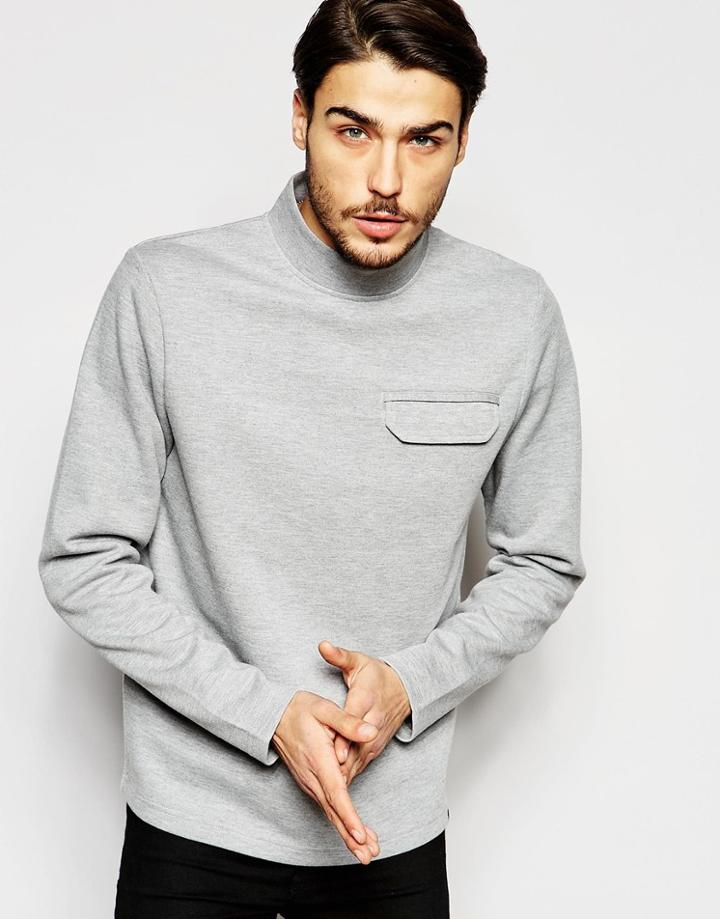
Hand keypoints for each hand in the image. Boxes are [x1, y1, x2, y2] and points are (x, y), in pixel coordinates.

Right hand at [272, 689, 380, 862]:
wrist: (273, 716)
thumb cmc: (300, 710)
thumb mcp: (325, 709)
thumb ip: (348, 722)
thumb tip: (371, 733)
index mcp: (319, 759)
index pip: (335, 793)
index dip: (348, 816)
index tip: (359, 836)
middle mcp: (312, 777)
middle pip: (333, 811)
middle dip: (351, 836)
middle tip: (369, 856)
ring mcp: (309, 783)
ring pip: (331, 813)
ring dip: (348, 834)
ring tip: (368, 852)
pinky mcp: (310, 784)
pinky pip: (327, 807)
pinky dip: (341, 822)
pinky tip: (353, 833)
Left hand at [317, 641, 410, 787]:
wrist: (404, 688)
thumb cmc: (376, 675)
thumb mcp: (358, 661)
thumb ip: (339, 655)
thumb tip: (323, 645)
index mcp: (366, 698)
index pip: (355, 719)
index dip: (345, 736)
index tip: (336, 752)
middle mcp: (373, 720)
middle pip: (358, 744)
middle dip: (344, 762)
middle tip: (328, 781)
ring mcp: (376, 735)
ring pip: (361, 757)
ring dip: (347, 774)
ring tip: (330, 793)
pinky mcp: (376, 745)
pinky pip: (363, 763)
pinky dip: (351, 775)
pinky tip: (337, 790)